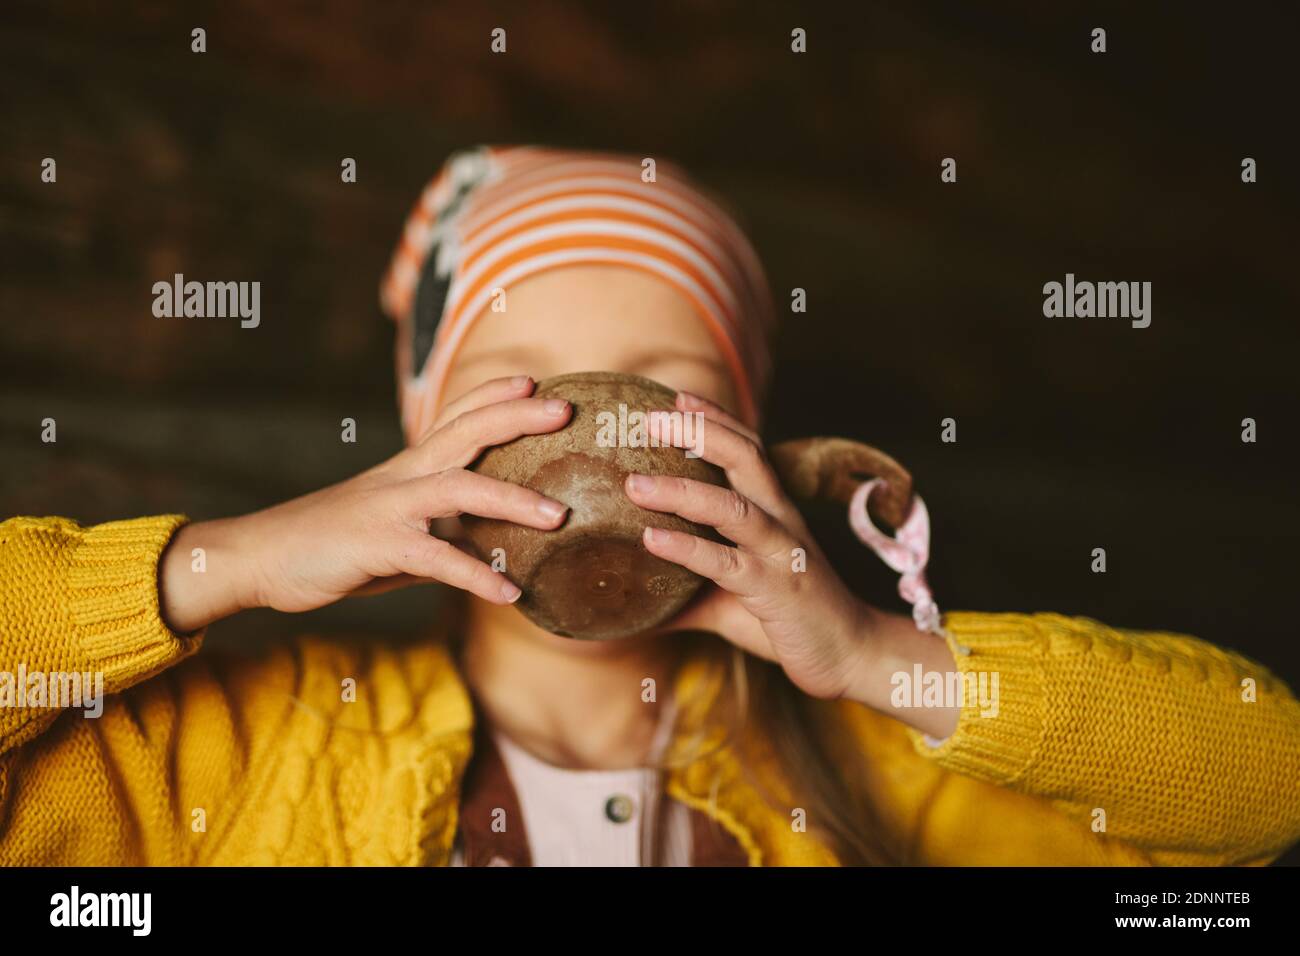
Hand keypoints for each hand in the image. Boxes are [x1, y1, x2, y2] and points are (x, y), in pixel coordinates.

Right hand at [159, 375, 570, 631]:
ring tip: (558, 517)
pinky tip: (509, 593)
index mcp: (407, 468)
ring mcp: (389, 508)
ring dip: (512, 500)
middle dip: (516, 417)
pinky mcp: (378, 546)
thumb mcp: (392, 534)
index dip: (492, 396)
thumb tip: (480, 556)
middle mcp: (402, 477)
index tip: (533, 383)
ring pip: (459, 489)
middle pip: (466, 433)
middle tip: (564, 410)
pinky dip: (476, 576)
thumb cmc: (330, 547)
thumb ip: (437, 537)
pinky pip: (437, 560)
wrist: (257, 558)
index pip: (454, 417)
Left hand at [626, 391, 874, 699]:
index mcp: (776, 513)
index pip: (749, 449)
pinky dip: (687, 548)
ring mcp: (779, 554)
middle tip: (651, 418)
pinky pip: (726, 563)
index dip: (716, 420)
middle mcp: (781, 523)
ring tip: (634, 483)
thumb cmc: (791, 621)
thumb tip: (635, 606)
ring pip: (733, 507)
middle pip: (746, 458)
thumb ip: (687, 594)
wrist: (851, 655)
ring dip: (682, 490)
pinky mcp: (775, 590)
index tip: (677, 398)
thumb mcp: (732, 601)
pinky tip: (651, 538)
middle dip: (701, 432)